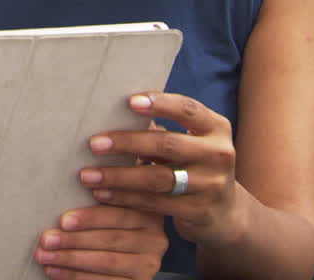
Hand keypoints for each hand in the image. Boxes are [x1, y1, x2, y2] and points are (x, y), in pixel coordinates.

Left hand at [33, 204, 166, 278]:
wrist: (121, 260)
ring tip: (44, 255)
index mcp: (149, 213)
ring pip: (106, 261)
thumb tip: (73, 186)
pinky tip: (54, 270)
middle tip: (46, 239)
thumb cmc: (108, 225)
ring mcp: (149, 265)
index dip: (91, 217)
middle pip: (111, 239)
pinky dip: (75, 276)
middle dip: (74, 239)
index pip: (120, 213)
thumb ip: (101, 196)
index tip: (64, 219)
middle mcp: (155, 239)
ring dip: (70, 259)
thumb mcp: (112, 207)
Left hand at [79, 93, 244, 246]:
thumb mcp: (188, 143)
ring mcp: (211, 184)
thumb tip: (111, 111)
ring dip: (118, 176)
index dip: (159, 104)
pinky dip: (125, 198)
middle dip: (126, 143)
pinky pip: (155, 203)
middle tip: (93, 144)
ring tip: (87, 175)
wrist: (225, 212)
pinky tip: (102, 195)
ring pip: (157, 178)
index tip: (129, 102)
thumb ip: (161, 129)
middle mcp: (218, 154)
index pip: (187, 109)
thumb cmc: (193, 165)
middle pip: (167, 144)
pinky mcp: (199, 211)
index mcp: (216, 127)